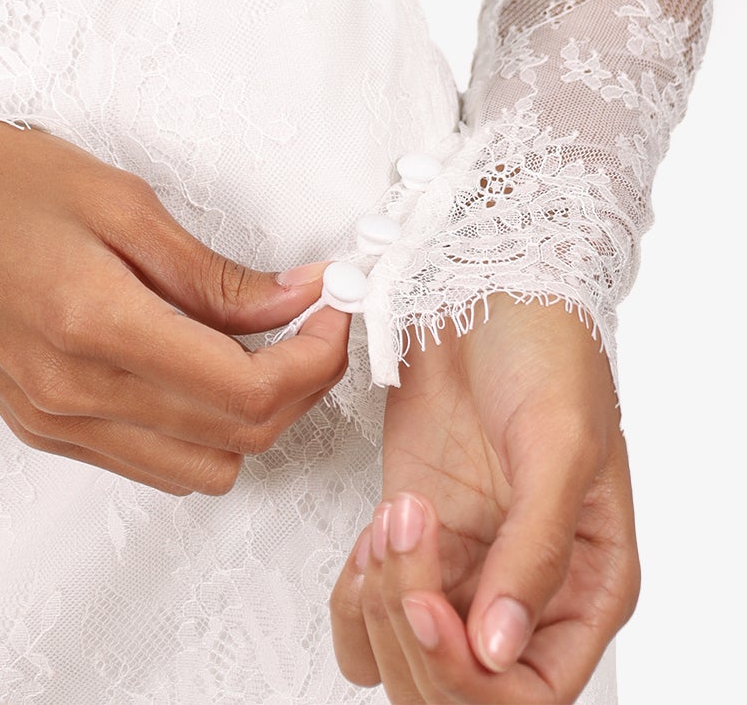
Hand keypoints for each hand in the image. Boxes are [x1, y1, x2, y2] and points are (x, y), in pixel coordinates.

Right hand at [0, 120, 349, 493]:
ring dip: (246, 420)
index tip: (334, 310)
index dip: (314, 360)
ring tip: (251, 343)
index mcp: (97, 327)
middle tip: (308, 320)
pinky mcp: (40, 430)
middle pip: (235, 441)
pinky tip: (190, 363)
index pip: (247, 391)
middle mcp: (75, 396)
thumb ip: (209, 270)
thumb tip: (295, 301)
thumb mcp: (118, 199)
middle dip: (295, 388)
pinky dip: (191, 429)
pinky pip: (146, 462)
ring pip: (198, 470)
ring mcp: (54, 422)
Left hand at [329, 294, 639, 699]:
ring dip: (379, 608)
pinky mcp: (411, 532)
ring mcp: (461, 565)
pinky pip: (366, 608)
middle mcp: (524, 593)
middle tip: (403, 546)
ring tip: (394, 520)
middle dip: (414, 638)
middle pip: (458, 692)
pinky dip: (353, 586)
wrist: (485, 276)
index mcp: (587, 590)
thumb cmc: (546, 347)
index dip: (468, 675)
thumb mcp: (560, 445)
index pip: (530, 698)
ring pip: (403, 656)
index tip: (429, 606)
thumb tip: (498, 651)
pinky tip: (374, 524)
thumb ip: (536, 552)